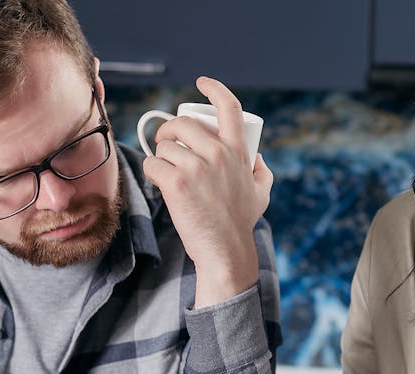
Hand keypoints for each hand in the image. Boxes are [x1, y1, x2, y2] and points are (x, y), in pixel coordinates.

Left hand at [141, 75, 273, 306]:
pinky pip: (153, 164)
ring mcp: (196, 167)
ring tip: (165, 170)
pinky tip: (159, 182)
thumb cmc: (240, 222)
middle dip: (168, 130)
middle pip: (182, 123)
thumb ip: (261, 171)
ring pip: (164, 145)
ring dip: (160, 156)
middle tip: (165, 142)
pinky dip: (152, 172)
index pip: (229, 106)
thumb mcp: (261, 192)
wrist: (225, 249)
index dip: (214, 88)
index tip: (201, 82)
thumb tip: (257, 156)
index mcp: (238, 150)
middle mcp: (218, 153)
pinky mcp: (176, 183)